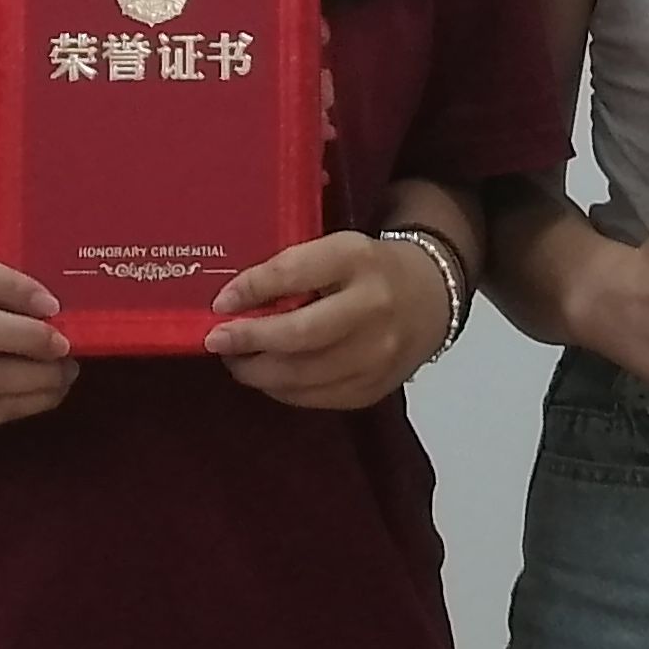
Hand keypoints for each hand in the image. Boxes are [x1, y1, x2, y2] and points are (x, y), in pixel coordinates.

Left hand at [206, 229, 444, 415]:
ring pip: (303, 375)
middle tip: (217, 340)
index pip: (296, 272)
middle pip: (300, 334)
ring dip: (258, 372)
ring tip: (236, 360)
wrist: (431, 298)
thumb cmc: (368, 270)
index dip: (252, 288)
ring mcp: (377, 354)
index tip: (220, 301)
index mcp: (358, 259)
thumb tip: (233, 302)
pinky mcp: (374, 388)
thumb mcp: (337, 250)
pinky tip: (268, 376)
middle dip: (249, 341)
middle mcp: (373, 307)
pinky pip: (315, 397)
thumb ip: (293, 271)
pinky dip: (283, 389)